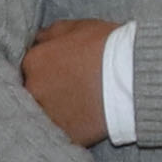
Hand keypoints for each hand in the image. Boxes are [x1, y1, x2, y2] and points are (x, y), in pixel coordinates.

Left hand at [22, 18, 118, 148]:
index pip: (28, 69)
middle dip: (48, 91)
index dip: (44, 70)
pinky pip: (64, 134)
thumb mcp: (76, 27)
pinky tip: (86, 120)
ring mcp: (49, 114)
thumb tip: (37, 39)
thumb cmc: (107, 46)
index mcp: (33, 62)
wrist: (132, 74)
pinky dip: (72, 128)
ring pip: (45, 115)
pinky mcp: (67, 134)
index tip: (59, 73)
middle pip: (33, 93)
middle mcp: (34, 90)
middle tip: (69, 90)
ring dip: (57, 111)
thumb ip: (50, 34)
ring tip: (77, 106)